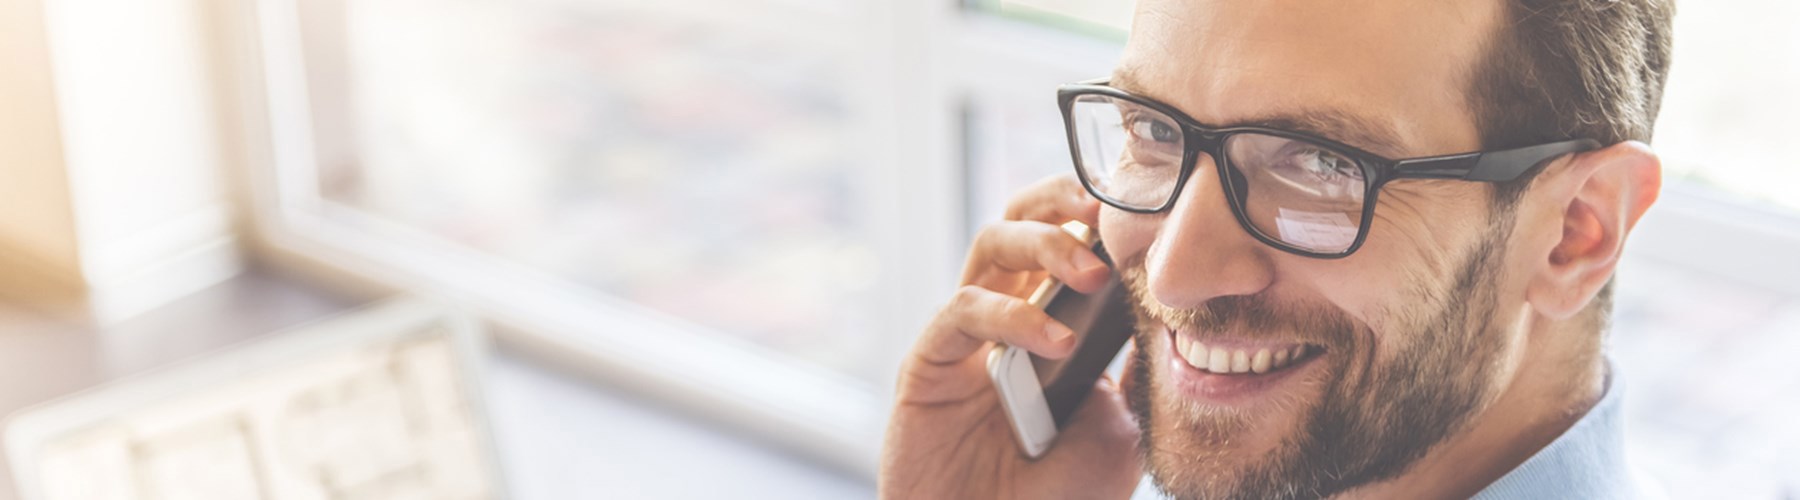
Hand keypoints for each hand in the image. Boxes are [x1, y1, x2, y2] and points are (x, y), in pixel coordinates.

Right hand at [879, 175, 1143, 498]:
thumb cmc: (1058, 498)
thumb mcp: (1121, 424)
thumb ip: (1131, 363)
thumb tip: (1156, 306)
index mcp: (1051, 324)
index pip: (1066, 238)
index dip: (1098, 212)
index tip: (1147, 208)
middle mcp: (1005, 318)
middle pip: (1021, 218)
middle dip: (1062, 200)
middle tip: (1106, 211)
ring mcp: (964, 338)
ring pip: (991, 244)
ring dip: (1045, 243)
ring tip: (1091, 273)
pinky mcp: (928, 365)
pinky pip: (963, 310)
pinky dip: (1013, 316)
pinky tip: (1056, 343)